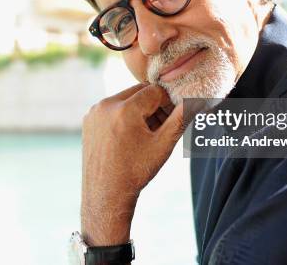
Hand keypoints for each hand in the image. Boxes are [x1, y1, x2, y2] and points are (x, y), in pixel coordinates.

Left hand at [81, 83, 183, 245]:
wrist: (106, 194)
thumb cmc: (137, 171)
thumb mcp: (163, 145)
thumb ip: (181, 118)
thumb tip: (198, 100)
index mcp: (124, 110)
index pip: (155, 91)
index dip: (168, 103)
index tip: (172, 118)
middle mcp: (106, 106)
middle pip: (139, 91)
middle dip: (153, 105)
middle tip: (161, 126)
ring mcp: (94, 113)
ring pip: (125, 99)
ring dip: (138, 109)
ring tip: (145, 134)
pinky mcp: (88, 120)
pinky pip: (111, 108)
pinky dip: (123, 115)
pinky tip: (129, 137)